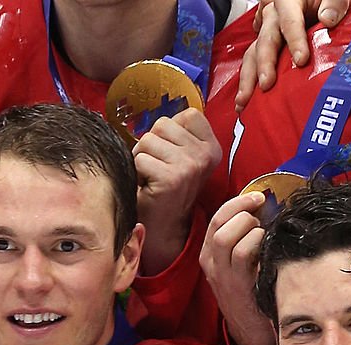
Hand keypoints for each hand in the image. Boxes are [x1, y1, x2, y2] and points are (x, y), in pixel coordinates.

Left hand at [133, 109, 220, 275]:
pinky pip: (140, 159)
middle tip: (159, 168)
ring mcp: (191, 166)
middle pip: (162, 124)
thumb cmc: (167, 186)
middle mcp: (206, 155)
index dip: (170, 132)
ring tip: (153, 176)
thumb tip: (163, 113)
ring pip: (148, 140)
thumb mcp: (183, 155)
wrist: (165, 225)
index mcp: (212, 147)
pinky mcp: (172, 177)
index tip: (173, 155)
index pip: (188, 114)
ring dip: (143, 158)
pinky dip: (138, 172)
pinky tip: (149, 187)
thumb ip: (180, 132)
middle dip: (152, 145)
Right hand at [199, 191, 280, 344]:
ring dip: (249, 226)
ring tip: (263, 231)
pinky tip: (267, 246)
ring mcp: (223, 275)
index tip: (256, 197)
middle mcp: (211, 263)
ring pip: (226, 236)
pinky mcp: (237, 285)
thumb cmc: (253, 293)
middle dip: (242, 209)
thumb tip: (264, 211)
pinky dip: (256, 242)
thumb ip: (245, 241)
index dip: (236, 204)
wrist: (253, 332)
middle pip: (219, 223)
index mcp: (210, 255)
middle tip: (262, 207)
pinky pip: (242, 254)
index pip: (216, 219)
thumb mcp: (240, 266)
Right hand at [236, 0, 349, 110]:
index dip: (295, 40)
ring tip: (244, 101)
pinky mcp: (267, 48)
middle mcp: (273, 16)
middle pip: (266, 40)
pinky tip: (245, 101)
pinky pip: (254, 64)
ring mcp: (268, 33)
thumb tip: (328, 19)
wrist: (321, 4)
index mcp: (288, 1)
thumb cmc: (326, 0)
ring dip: (248, 79)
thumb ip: (334, 2)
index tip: (301, 60)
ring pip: (254, 54)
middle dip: (264, 64)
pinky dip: (249, 83)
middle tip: (267, 84)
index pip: (289, 20)